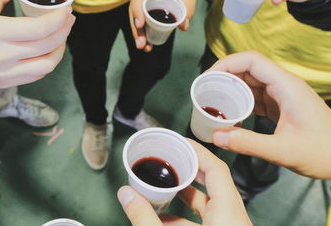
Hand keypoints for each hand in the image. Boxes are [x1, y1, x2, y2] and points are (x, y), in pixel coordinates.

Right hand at [0, 0, 74, 87]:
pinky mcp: (7, 83)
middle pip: (47, 45)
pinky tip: (49, 50)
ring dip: (60, 49)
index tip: (67, 10)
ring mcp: (5, 72)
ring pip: (47, 64)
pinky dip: (48, 61)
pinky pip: (38, 74)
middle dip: (64, 31)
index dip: (59, 19)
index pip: (38, 28)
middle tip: (69, 19)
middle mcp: (1, 55)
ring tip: (62, 36)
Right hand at [117, 140, 251, 225]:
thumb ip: (144, 217)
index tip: (179, 141)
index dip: (197, 151)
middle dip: (188, 168)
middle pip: (212, 182)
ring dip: (184, 194)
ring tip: (161, 185)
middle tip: (170, 157)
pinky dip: (184, 215)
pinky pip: (205, 220)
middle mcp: (234, 219)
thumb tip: (125, 194)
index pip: (216, 168)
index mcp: (229, 214)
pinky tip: (162, 217)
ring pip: (207, 203)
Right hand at [129, 0, 196, 51]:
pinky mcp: (140, 1)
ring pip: (134, 14)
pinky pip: (138, 16)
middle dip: (137, 27)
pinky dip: (141, 29)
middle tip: (142, 44)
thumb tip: (183, 26)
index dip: (138, 8)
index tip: (140, 25)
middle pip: (134, 7)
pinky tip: (145, 42)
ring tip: (143, 47)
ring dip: (137, 31)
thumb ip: (187, 8)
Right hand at [208, 51, 330, 178]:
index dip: (226, 64)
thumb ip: (248, 143)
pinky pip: (255, 95)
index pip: (251, 60)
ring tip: (212, 102)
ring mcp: (282, 94)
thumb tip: (216, 136)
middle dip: (223, 77)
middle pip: (247, 68)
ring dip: (230, 89)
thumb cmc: (323, 152)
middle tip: (204, 92)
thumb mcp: (283, 151)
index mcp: (286, 86)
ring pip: (250, 81)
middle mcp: (283, 85)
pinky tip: (231, 114)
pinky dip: (240, 101)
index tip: (207, 78)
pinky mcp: (281, 105)